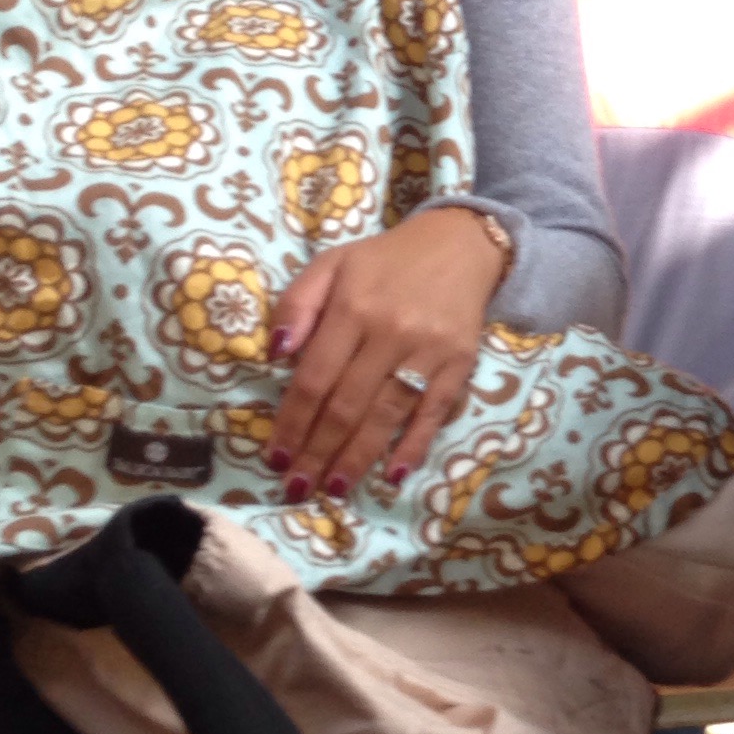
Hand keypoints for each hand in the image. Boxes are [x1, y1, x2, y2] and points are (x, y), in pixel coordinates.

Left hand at [264, 208, 506, 500]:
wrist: (460, 244)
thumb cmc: (385, 260)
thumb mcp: (331, 264)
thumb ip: (297, 303)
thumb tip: (273, 352)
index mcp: (352, 308)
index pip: (314, 379)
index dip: (292, 423)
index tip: (275, 457)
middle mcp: (389, 333)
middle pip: (346, 406)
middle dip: (317, 453)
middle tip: (296, 489)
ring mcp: (427, 352)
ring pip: (385, 416)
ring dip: (356, 459)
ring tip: (332, 489)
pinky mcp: (459, 364)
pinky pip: (433, 412)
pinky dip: (414, 445)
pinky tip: (393, 474)